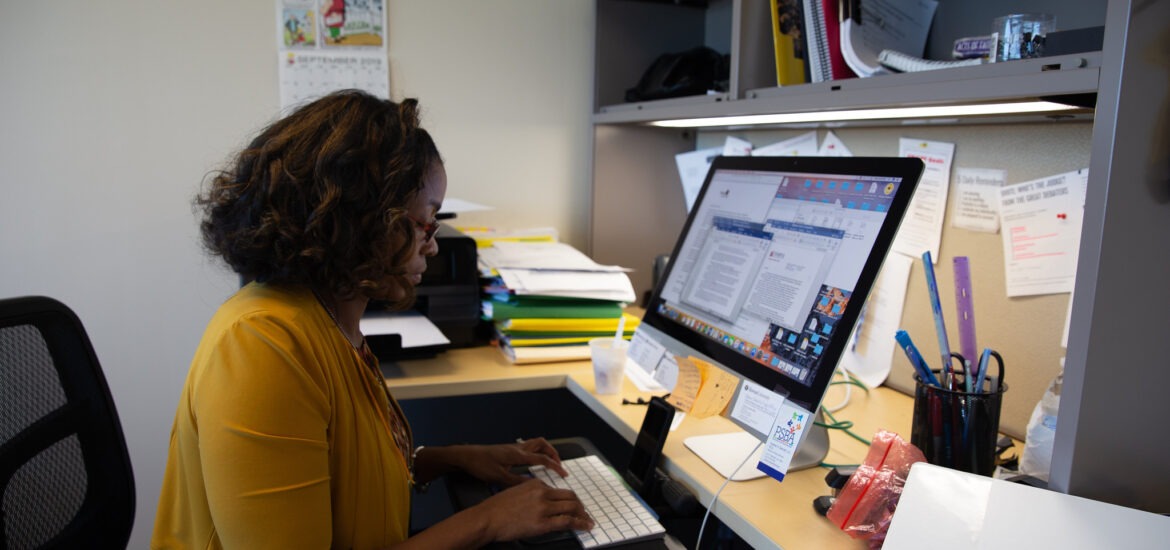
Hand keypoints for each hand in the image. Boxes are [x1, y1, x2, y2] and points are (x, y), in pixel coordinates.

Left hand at [456, 437, 567, 486]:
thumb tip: (532, 485)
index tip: (563, 473)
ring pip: (535, 444)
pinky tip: (532, 462)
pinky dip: (535, 452)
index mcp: (518, 455)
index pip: (543, 459)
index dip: (555, 466)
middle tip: (559, 464)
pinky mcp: (507, 450)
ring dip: (544, 451)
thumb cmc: (480, 465)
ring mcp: (512, 448)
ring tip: (549, 461)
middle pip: (542, 445)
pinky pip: (527, 447)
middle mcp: (517, 449)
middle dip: (553, 453)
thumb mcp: (499, 478)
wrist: (466, 456)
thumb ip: (517, 482)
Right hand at [475, 478, 593, 541]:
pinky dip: (580, 523)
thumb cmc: (496, 508)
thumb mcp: (515, 491)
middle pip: (570, 496)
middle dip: (580, 505)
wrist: (487, 518)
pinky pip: (567, 521)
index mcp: (535, 483)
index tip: (572, 504)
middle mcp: (542, 493)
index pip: (558, 490)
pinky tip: (585, 526)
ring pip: (572, 507)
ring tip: (588, 520)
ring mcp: (543, 508)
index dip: (568, 499)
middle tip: (584, 512)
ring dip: (583, 514)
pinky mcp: (543, 523)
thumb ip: (531, 493)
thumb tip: (543, 501)